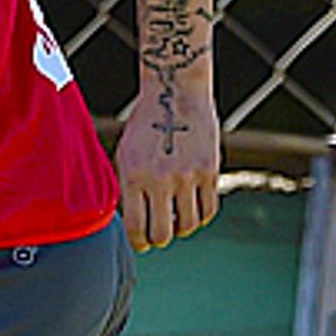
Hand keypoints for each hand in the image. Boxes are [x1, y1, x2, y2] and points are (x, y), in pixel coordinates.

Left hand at [116, 82, 221, 250]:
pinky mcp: (210, 171)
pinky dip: (200, 216)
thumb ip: (128, 189)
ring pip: (189, 226)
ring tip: (175, 219)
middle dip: (158, 240)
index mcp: (134, 177)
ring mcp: (188, 177)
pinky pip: (209, 210)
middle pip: (163, 234)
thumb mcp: (125, 154)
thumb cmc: (146, 125)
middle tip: (158, 234)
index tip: (142, 243)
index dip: (139, 243)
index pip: (136, 228)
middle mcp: (161, 180)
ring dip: (181, 228)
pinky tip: (192, 208)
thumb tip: (134, 224)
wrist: (175, 92)